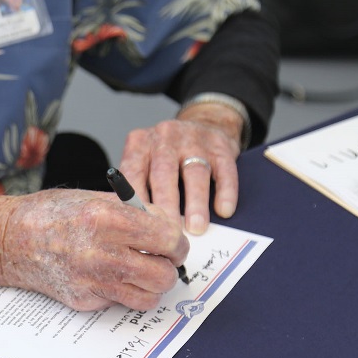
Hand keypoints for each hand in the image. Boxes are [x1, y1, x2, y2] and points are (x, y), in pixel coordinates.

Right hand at [0, 190, 188, 311]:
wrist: (10, 239)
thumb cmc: (52, 213)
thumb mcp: (96, 198)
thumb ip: (136, 212)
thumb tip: (169, 228)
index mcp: (109, 219)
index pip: (169, 240)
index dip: (177, 243)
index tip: (174, 244)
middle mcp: (103, 253)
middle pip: (164, 275)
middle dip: (168, 267)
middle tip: (161, 259)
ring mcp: (93, 281)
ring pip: (149, 296)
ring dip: (150, 284)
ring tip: (139, 270)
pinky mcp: (84, 301)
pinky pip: (121, 302)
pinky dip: (123, 291)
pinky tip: (108, 275)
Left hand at [117, 102, 242, 234]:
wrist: (205, 123)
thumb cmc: (168, 155)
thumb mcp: (146, 162)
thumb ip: (140, 187)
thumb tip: (139, 228)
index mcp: (139, 145)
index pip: (132, 174)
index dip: (136, 204)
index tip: (140, 229)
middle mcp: (164, 138)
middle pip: (163, 174)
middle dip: (166, 207)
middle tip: (169, 234)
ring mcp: (193, 139)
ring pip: (194, 172)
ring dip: (195, 203)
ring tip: (196, 229)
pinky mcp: (220, 145)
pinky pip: (224, 170)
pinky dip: (225, 192)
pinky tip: (224, 211)